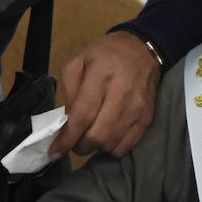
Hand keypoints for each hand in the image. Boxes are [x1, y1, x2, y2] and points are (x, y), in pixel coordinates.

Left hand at [50, 30, 160, 159]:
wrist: (142, 49)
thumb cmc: (105, 55)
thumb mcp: (78, 62)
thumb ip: (68, 92)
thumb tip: (67, 123)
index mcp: (100, 75)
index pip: (82, 116)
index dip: (67, 138)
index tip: (54, 152)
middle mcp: (121, 92)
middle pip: (97, 135)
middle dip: (80, 146)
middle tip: (74, 142)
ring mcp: (137, 107)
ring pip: (111, 144)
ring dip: (96, 147)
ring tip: (90, 136)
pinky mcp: (147, 117)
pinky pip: (127, 146)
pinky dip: (112, 148)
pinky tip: (106, 137)